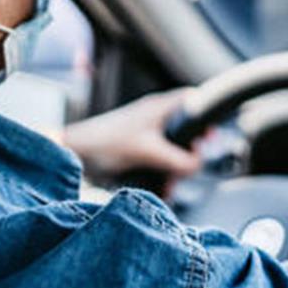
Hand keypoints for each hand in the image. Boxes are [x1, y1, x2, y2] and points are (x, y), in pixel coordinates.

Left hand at [63, 89, 201, 180]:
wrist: (75, 153)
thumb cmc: (105, 142)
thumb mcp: (148, 151)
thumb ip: (176, 159)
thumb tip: (197, 165)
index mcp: (158, 107)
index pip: (191, 100)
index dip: (205, 114)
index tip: (212, 135)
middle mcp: (154, 117)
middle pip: (186, 129)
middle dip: (191, 150)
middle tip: (192, 164)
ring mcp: (145, 133)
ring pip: (173, 147)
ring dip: (176, 166)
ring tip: (172, 181)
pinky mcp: (137, 148)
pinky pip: (159, 158)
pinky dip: (163, 172)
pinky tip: (161, 187)